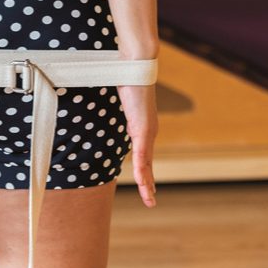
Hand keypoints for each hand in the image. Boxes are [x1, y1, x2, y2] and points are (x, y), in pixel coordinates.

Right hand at [117, 82, 157, 206]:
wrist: (136, 66)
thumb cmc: (129, 78)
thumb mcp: (124, 100)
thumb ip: (122, 108)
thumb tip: (116, 106)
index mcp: (144, 127)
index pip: (145, 156)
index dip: (146, 172)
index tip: (147, 185)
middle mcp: (149, 131)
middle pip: (149, 165)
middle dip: (149, 184)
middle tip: (151, 201)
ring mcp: (147, 131)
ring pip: (147, 164)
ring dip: (147, 183)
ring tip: (149, 199)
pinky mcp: (143, 128)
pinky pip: (142, 154)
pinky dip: (142, 169)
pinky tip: (143, 182)